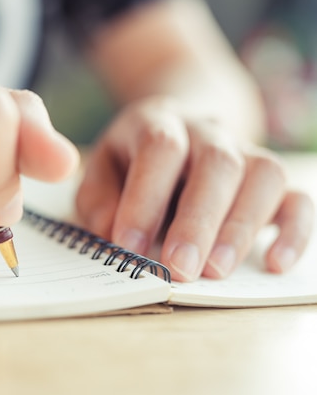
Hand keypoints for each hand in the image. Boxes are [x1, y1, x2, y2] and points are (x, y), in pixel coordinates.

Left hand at [75, 97, 313, 281]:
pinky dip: (294, 232)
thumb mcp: (101, 170)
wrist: (181, 127)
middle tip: (180, 270)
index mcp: (158, 122)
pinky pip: (299, 199)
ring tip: (216, 271)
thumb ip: (99, 199)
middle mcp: (208, 131)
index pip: (159, 148)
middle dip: (198, 222)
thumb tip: (111, 233)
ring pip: (264, 175)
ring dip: (241, 228)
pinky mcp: (273, 180)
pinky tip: (274, 264)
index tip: (130, 247)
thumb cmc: (133, 160)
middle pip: (218, 163)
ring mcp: (246, 151)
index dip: (145, 198)